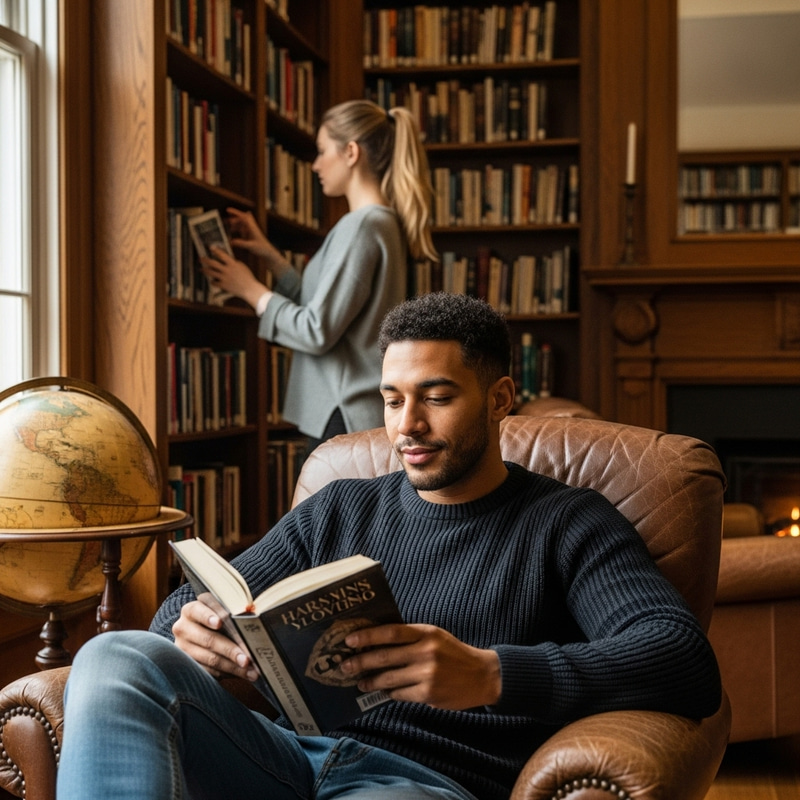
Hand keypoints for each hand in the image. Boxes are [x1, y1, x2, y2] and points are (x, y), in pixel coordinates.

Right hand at [172, 600, 260, 681]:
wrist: (201, 631)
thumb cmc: (218, 617)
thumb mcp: (221, 610)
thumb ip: (232, 612)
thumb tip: (251, 617)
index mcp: (191, 611)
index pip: (197, 611)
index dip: (208, 617)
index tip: (219, 623)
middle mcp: (183, 629)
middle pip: (208, 639)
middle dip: (230, 650)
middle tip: (247, 659)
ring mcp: (183, 649)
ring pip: (210, 659)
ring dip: (233, 666)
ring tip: (251, 670)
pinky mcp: (189, 666)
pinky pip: (210, 671)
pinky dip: (228, 673)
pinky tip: (243, 673)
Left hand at [200, 247, 268, 309]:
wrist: (250, 289)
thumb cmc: (248, 277)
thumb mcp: (242, 266)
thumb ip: (234, 262)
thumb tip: (228, 260)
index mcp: (232, 264)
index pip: (222, 255)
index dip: (215, 250)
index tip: (210, 247)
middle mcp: (227, 270)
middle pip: (213, 263)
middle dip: (205, 260)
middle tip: (200, 259)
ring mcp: (224, 278)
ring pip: (211, 273)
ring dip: (204, 270)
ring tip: (200, 269)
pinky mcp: (224, 285)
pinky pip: (214, 283)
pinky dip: (212, 282)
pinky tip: (211, 281)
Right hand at [227, 207, 284, 271]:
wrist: (269, 253)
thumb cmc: (262, 249)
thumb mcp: (251, 246)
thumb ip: (241, 243)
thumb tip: (231, 241)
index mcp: (252, 228)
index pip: (244, 217)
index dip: (236, 212)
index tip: (228, 210)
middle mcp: (252, 228)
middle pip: (242, 220)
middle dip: (234, 219)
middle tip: (226, 221)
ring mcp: (252, 231)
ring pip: (242, 224)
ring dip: (236, 225)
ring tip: (229, 228)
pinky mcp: (251, 235)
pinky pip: (243, 230)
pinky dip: (238, 230)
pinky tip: (233, 234)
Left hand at [340, 623, 501, 709]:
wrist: (482, 675)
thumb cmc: (454, 654)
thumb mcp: (435, 637)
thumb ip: (411, 638)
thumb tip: (377, 642)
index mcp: (426, 633)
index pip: (390, 632)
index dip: (368, 636)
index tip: (349, 640)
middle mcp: (425, 652)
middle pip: (384, 656)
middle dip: (361, 661)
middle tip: (344, 665)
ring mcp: (427, 674)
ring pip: (389, 678)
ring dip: (371, 681)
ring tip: (360, 682)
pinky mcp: (428, 694)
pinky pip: (400, 693)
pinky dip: (389, 692)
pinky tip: (382, 691)